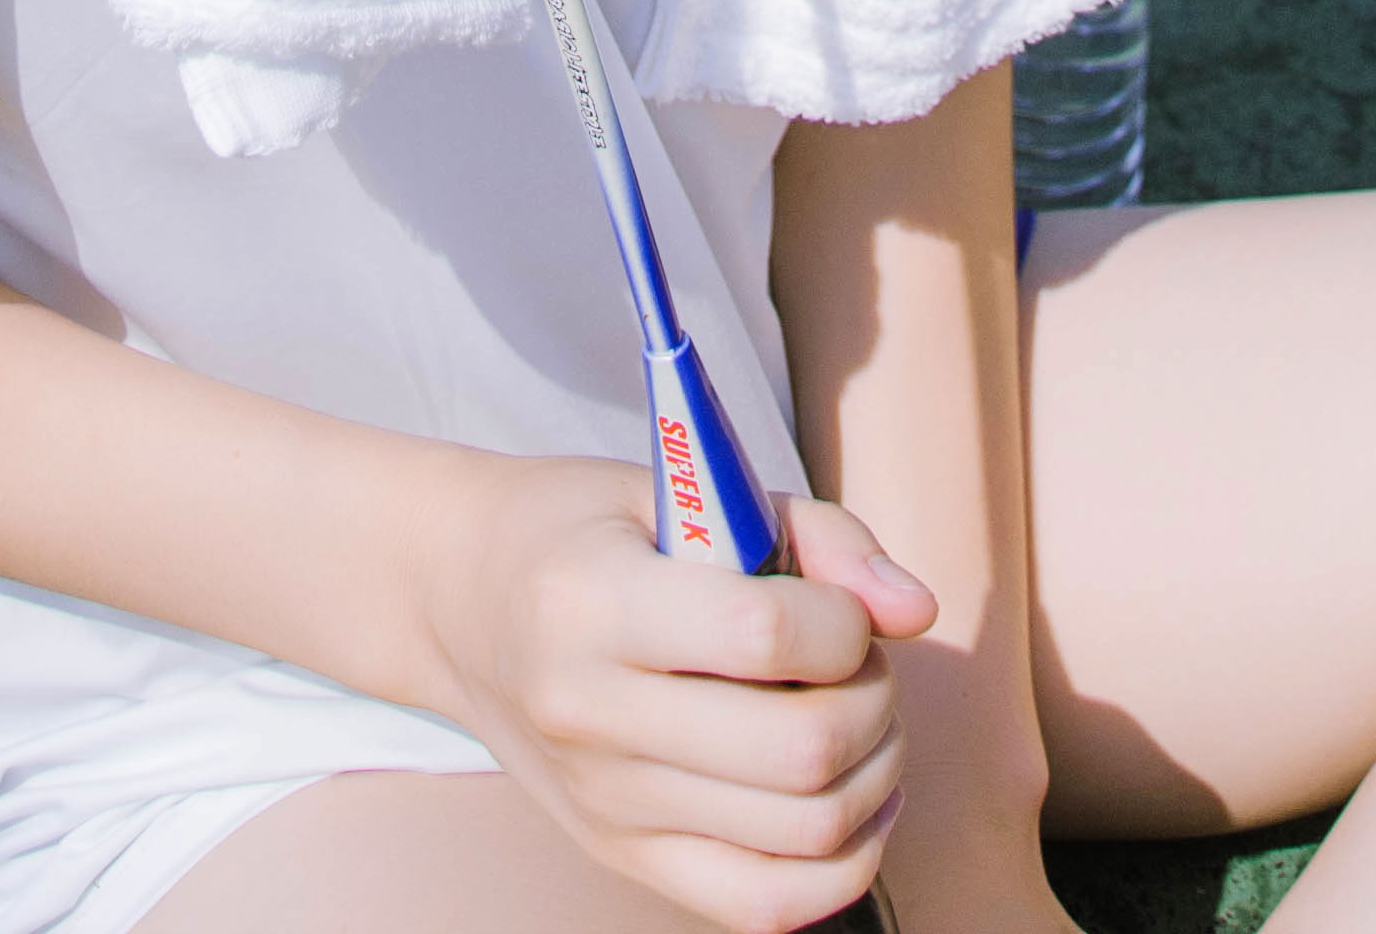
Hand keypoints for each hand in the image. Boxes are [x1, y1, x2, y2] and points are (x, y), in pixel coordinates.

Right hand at [415, 453, 936, 926]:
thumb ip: (814, 534)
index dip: (842, 620)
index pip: (763, 634)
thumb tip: (916, 611)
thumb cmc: (582, 528)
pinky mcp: (622, 858)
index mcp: (592, 603)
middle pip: (797, 750)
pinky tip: (854, 802)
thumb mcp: (680, 483)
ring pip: (801, 835)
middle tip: (862, 663)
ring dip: (875, 778)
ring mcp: (605, 805)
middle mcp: (590, 718)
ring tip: (862, 722)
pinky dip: (841, 867)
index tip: (839, 603)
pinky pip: (762, 908)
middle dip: (874, 702)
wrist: (458, 601)